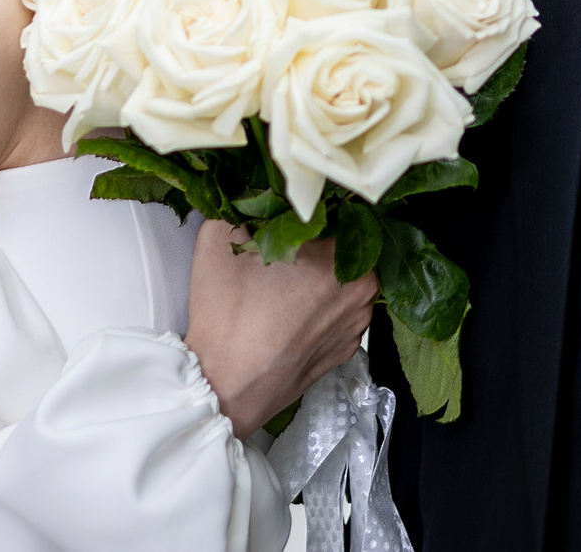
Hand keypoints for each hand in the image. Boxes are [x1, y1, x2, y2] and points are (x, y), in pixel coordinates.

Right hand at [184, 222, 377, 438]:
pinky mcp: (349, 348)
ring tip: (286, 279)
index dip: (310, 206)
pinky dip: (325, 303)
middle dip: (319, 240)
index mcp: (339, 256)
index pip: (336, 209)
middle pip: (346, 243)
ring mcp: (358, 322)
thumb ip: (242, 203)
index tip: (288, 212)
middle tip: (284, 244)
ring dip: (325, 272)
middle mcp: (361, 288)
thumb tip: (256, 193)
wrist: (225, 387)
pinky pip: (343, 309)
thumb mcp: (219, 238)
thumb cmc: (226, 317)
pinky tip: (293, 308)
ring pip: (347, 277)